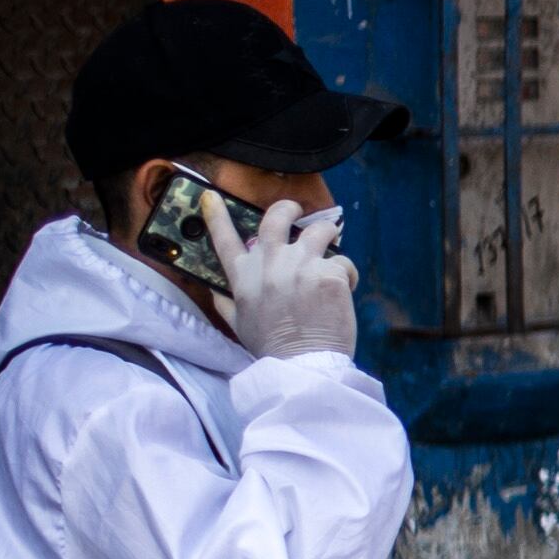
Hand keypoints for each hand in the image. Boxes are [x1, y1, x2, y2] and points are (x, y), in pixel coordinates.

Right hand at [222, 199, 358, 362]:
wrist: (303, 363)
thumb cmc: (272, 346)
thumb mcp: (238, 323)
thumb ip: (226, 301)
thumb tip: (213, 288)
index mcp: (243, 276)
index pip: (224, 239)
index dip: (216, 215)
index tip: (211, 195)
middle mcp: (269, 264)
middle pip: (277, 218)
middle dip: (288, 209)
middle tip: (298, 212)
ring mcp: (300, 265)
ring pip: (320, 232)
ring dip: (329, 234)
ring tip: (333, 246)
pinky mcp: (329, 274)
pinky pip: (343, 262)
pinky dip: (347, 275)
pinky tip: (345, 293)